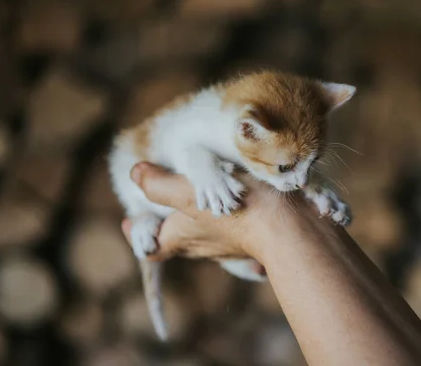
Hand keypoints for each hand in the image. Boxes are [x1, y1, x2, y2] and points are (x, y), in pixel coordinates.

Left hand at [120, 162, 307, 262]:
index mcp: (183, 238)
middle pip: (179, 239)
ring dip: (200, 215)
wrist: (289, 226)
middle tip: (166, 198)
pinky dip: (229, 214)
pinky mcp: (253, 236)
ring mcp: (231, 244)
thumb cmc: (237, 210)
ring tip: (201, 191)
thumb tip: (135, 173)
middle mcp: (204, 246)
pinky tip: (238, 194)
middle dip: (170, 221)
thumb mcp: (188, 193)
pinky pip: (235, 228)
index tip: (132, 221)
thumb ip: (158, 184)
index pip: (153, 248)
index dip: (138, 236)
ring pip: (207, 232)